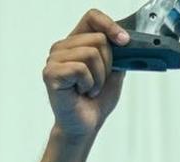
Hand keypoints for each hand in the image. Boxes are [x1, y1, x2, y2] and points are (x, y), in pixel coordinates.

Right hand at [44, 9, 130, 139]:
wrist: (85, 126)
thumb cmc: (96, 101)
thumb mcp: (115, 72)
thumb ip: (120, 54)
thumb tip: (128, 40)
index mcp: (76, 42)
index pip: (92, 18)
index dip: (110, 25)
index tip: (124, 41)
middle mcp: (62, 48)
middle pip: (98, 39)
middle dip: (107, 64)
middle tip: (98, 82)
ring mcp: (53, 60)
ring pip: (90, 53)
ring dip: (98, 77)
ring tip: (89, 89)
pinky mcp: (50, 74)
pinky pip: (80, 69)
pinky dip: (88, 84)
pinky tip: (81, 92)